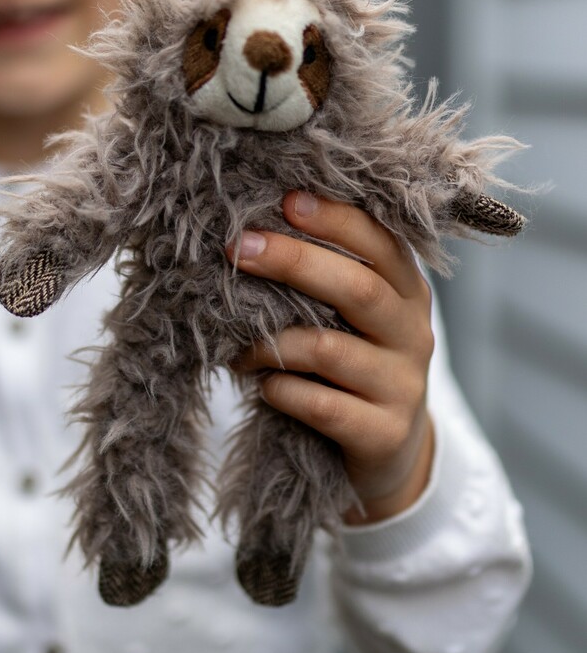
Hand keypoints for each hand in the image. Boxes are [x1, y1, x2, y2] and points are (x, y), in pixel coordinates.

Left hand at [227, 191, 435, 525]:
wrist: (388, 451)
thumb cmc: (353, 366)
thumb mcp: (352, 318)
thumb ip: (326, 279)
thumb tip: (256, 231)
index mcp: (406, 292)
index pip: (380, 243)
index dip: (335, 219)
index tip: (286, 200)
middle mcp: (413, 333)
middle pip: (357, 288)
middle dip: (293, 262)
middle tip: (239, 249)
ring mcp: (402, 386)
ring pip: (328, 349)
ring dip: (270, 343)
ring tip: (239, 348)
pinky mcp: (382, 434)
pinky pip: (321, 405)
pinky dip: (280, 390)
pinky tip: (262, 385)